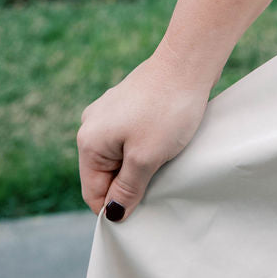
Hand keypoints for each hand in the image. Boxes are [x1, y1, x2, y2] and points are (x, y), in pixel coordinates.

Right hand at [77, 50, 212, 221]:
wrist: (187, 62)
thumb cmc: (167, 110)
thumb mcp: (146, 158)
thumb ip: (127, 189)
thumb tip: (113, 215)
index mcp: (88, 142)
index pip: (93, 192)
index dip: (116, 207)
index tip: (143, 210)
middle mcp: (91, 125)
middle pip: (105, 174)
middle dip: (129, 183)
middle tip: (159, 181)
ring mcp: (108, 112)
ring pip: (120, 155)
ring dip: (140, 164)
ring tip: (165, 157)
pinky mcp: (127, 104)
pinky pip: (130, 137)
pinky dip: (145, 145)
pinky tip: (166, 141)